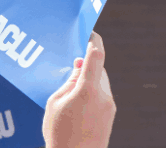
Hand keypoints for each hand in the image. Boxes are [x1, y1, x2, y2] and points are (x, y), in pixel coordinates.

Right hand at [43, 32, 115, 147]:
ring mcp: (109, 106)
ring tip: (69, 92)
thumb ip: (68, 81)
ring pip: (100, 81)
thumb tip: (79, 65)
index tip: (89, 32)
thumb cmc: (60, 134)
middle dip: (86, 65)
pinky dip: (91, 91)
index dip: (93, 40)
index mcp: (88, 90)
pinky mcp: (110, 115)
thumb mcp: (55, 103)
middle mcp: (103, 96)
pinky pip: (102, 94)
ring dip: (88, 79)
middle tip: (69, 66)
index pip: (96, 55)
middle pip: (98, 68)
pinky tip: (76, 103)